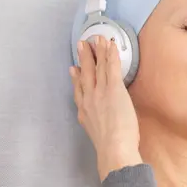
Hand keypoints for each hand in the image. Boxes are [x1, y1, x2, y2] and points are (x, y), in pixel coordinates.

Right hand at [70, 36, 141, 180]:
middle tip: (81, 45)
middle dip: (83, 58)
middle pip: (85, 74)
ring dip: (97, 51)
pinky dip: (110, 54)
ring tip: (96, 39)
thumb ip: (94, 125)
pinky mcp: (113, 89)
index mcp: (84, 112)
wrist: (113, 147)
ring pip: (97, 67)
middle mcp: (89, 99)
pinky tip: (110, 45)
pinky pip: (110, 67)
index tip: (74, 69)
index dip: (76, 78)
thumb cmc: (111, 147)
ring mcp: (100, 93)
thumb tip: (95, 121)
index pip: (79, 90)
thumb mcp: (95, 134)